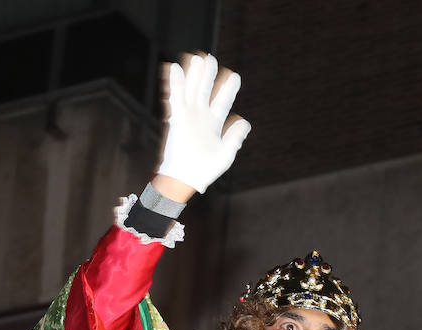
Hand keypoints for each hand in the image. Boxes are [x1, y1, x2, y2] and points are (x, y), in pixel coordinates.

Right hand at [155, 52, 250, 193]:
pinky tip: (176, 68)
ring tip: (198, 58)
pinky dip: (176, 84)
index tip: (235, 76)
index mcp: (213, 124)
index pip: (222, 101)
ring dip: (194, 75)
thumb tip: (245, 121)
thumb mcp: (226, 154)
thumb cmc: (205, 170)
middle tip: (211, 58)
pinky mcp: (177, 119)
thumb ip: (235, 137)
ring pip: (191, 90)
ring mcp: (188, 116)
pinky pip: (176, 98)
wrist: (185, 179)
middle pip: (205, 91)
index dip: (228, 89)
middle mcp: (200, 117)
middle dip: (208, 75)